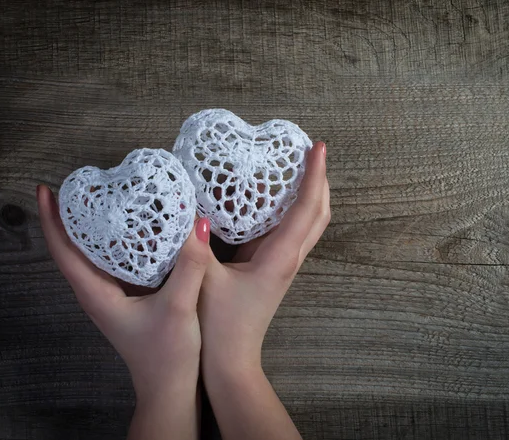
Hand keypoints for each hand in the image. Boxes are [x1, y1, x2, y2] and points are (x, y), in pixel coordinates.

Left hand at [36, 185, 210, 439]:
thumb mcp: (179, 308)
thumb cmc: (167, 355)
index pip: (64, 251)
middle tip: (83, 184)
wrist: (170, 388)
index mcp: (96, 294)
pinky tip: (137, 228)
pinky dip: (119, 241)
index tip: (47, 189)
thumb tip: (198, 223)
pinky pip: (116, 262)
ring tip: (105, 197)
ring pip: (95, 255)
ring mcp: (111, 296)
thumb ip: (189, 266)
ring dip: (94, 227)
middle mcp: (97, 293)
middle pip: (73, 248)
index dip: (52, 219)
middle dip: (70, 215)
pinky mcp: (128, 298)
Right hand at [198, 141, 329, 439]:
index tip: (318, 146)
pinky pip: (291, 231)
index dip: (315, 175)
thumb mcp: (203, 281)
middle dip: (320, 180)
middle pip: (319, 214)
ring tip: (298, 166)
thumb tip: (188, 209)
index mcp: (279, 258)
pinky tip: (272, 199)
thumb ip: (194, 246)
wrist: (232, 362)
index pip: (307, 208)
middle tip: (310, 150)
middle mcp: (289, 258)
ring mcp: (284, 264)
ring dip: (310, 194)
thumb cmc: (220, 326)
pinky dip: (292, 209)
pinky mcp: (273, 268)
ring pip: (309, 223)